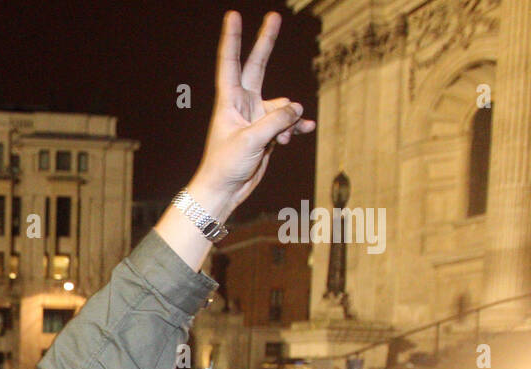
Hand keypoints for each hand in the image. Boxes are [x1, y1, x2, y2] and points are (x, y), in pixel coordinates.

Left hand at [187, 12, 315, 218]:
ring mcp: (255, 116)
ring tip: (280, 139)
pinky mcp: (266, 132)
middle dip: (266, 42)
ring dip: (289, 118)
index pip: (231, 63)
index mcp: (229, 101)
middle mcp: (242, 104)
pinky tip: (305, 130)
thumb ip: (276, 120)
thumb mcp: (252, 140)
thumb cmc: (226, 165)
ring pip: (282, 105)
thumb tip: (296, 108)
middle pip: (257, 66)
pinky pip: (288, 121)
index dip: (232, 39)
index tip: (233, 16)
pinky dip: (296, 126)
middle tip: (274, 15)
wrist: (225, 190)